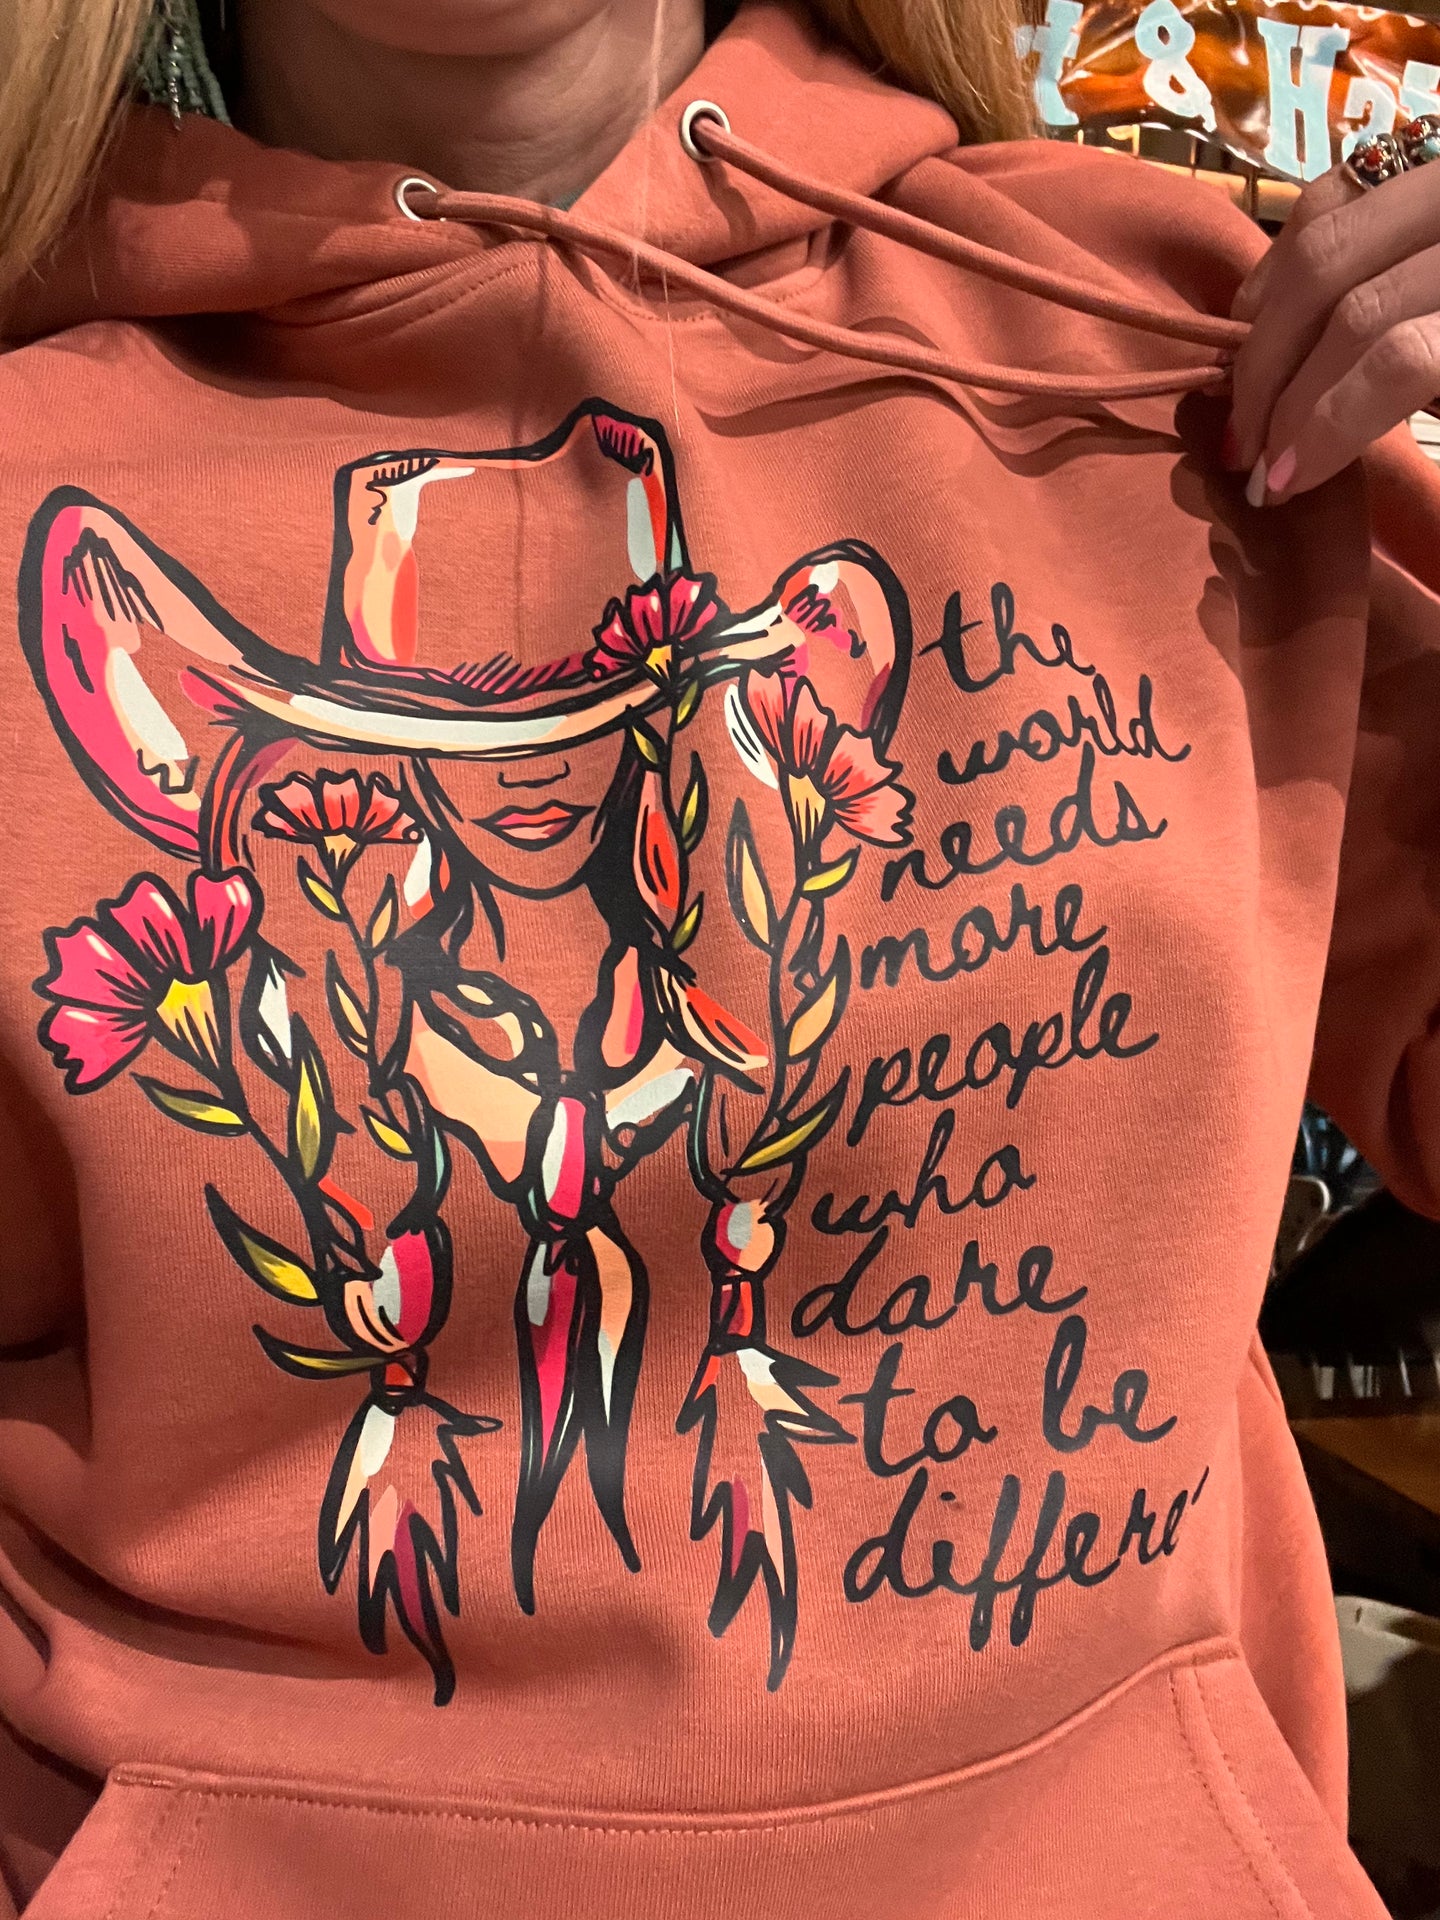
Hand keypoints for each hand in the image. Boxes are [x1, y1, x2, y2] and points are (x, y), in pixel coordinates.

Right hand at [1226, 150, 1439, 504]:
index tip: (1281, 488)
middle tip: (1244, 457)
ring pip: (1322, 243)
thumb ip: (1431, 398)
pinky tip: (1257, 325)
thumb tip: (1323, 456)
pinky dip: (1278, 266)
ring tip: (1243, 402)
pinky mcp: (1426, 149)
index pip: (1397, 360)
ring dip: (1262, 333)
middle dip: (1278, 390)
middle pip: (1345, 302)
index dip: (1327, 428)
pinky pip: (1329, 194)